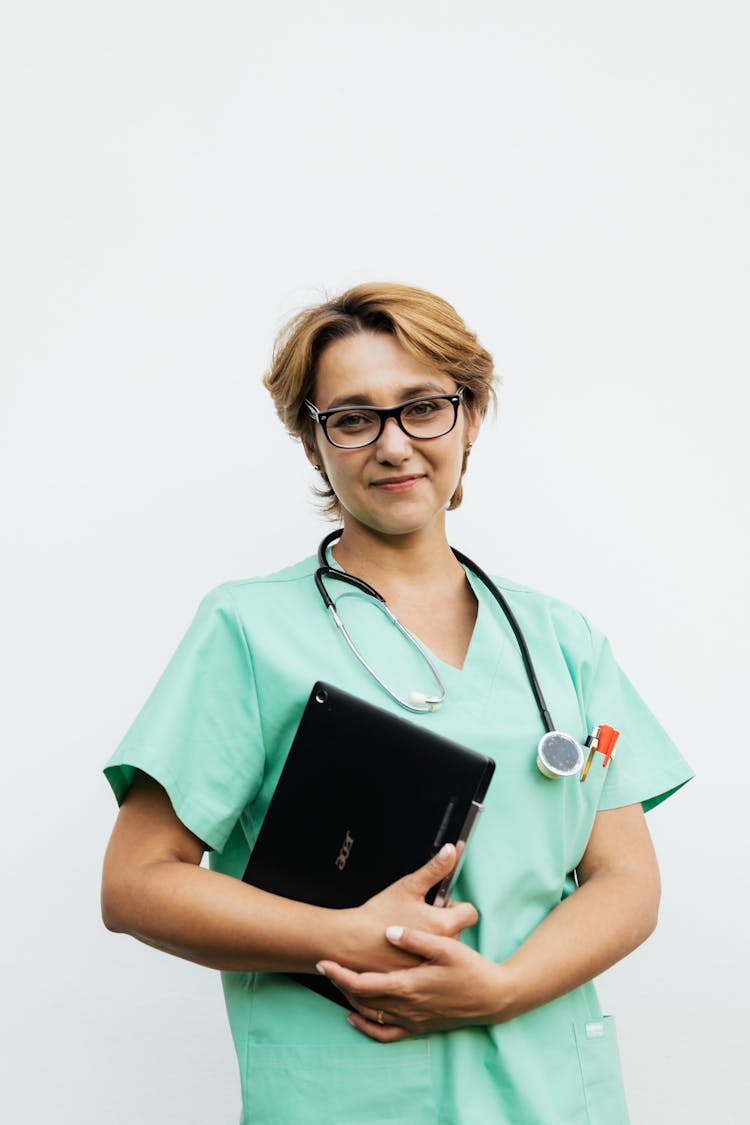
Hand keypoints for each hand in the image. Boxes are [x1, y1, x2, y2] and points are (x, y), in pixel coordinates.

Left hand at [317, 924, 509, 1041]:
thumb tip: (390, 932)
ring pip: (370, 1015)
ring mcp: (412, 1019)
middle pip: (362, 999)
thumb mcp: (447, 948)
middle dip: (340, 982)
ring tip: (338, 981)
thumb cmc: (471, 970)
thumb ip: (416, 939)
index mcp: (409, 986)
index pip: (364, 983)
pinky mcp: (419, 1027)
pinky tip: (355, 1017)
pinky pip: (386, 1034)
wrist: (493, 998)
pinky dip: (366, 1027)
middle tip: (325, 965)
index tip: (323, 962)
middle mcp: (406, 1007)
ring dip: (350, 999)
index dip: (340, 974)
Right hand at [337, 844, 477, 973]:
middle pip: (456, 930)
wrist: (352, 941)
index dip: (455, 905)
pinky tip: (405, 948)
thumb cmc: (379, 914)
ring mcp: (429, 964)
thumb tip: (451, 850)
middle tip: (419, 915)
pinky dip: (421, 955)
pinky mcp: (417, 976)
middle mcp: (441, 948)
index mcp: (443, 924)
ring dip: (433, 939)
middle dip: (442, 921)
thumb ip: (434, 869)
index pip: (470, 913)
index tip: (440, 903)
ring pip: (442, 947)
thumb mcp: (408, 886)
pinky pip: (428, 963)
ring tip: (410, 931)